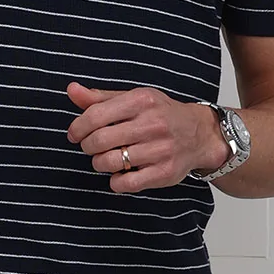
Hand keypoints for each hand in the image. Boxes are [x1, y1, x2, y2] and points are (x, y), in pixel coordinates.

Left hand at [64, 81, 227, 192]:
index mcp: (141, 101)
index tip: (75, 134)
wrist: (200, 134)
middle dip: (87, 146)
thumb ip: (101, 98)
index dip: (78, 128)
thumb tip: (72, 90)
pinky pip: (125, 183)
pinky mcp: (164, 173)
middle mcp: (152, 124)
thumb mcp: (134, 99)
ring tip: (104, 159)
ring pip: (109, 162)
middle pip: (99, 140)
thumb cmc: (161, 115)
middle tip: (91, 147)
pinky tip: (119, 174)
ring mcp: (160, 150)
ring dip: (99, 163)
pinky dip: (115, 181)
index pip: (95, 115)